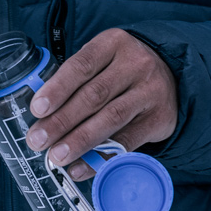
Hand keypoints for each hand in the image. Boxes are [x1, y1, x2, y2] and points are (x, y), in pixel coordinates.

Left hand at [25, 28, 177, 180]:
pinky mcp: (159, 118)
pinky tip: (80, 168)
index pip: (82, 65)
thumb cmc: (121, 71)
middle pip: (93, 95)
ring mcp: (150, 91)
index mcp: (113, 43)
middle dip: (62, 120)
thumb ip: (76, 80)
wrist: (172, 78)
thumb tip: (41, 115)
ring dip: (79, 140)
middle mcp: (135, 64)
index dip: (58, 88)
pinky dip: (100, 158)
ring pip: (111, 118)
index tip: (37, 109)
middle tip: (38, 140)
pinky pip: (126, 141)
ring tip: (56, 156)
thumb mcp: (102, 61)